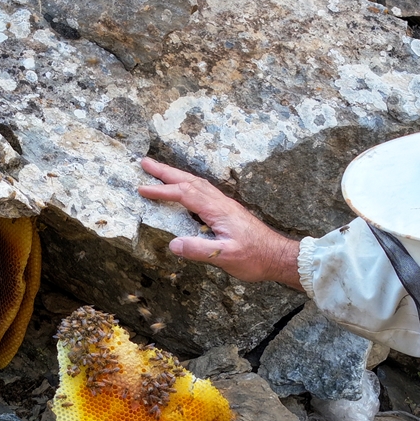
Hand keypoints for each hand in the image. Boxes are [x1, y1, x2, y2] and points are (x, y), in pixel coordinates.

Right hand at [138, 158, 302, 290]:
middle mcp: (220, 202)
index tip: (142, 189)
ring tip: (158, 171)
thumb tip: (173, 244)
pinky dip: (187, 184)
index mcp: (218, 210)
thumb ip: (199, 250)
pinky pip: (203, 191)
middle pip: (189, 181)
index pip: (185, 194)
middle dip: (165, 172)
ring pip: (196, 183)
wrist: (278, 256)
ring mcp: (224, 205)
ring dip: (176, 176)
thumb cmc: (255, 257)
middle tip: (144, 163)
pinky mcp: (227, 211)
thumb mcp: (226, 257)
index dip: (162, 191)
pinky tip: (184, 189)